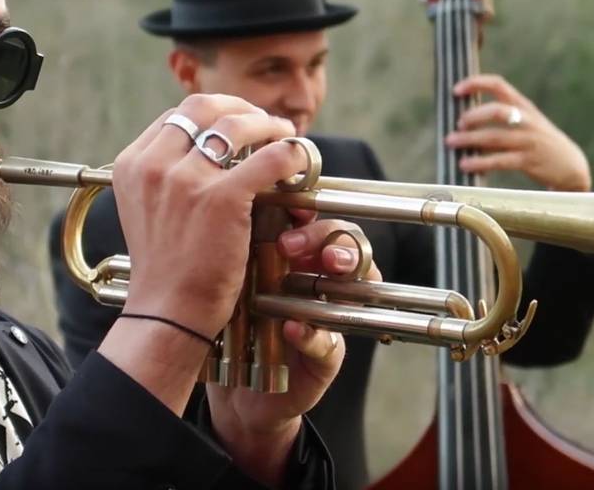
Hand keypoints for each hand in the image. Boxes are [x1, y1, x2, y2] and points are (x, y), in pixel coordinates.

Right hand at [98, 94, 305, 413]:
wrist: (168, 313)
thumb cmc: (166, 270)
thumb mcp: (149, 212)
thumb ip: (167, 178)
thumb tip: (208, 153)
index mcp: (132, 164)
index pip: (177, 115)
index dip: (214, 113)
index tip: (237, 123)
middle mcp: (154, 164)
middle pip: (203, 106)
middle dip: (240, 108)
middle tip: (266, 123)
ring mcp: (187, 179)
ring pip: (238, 125)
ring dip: (269, 125)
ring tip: (286, 137)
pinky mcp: (222, 198)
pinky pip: (270, 159)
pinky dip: (291, 155)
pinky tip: (299, 163)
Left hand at [206, 217, 381, 486]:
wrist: (236, 386)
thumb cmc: (238, 324)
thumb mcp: (237, 278)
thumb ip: (245, 246)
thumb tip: (236, 206)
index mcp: (302, 259)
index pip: (320, 222)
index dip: (311, 212)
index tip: (287, 211)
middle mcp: (323, 284)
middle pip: (348, 246)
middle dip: (328, 237)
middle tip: (291, 244)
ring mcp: (331, 319)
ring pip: (357, 286)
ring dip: (341, 273)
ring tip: (325, 265)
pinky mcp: (327, 357)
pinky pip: (330, 342)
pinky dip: (311, 333)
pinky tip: (291, 327)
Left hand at [447, 74, 591, 191]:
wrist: (571, 166)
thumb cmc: (540, 143)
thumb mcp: (526, 123)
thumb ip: (502, 119)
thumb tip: (463, 122)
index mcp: (524, 106)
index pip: (499, 85)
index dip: (476, 83)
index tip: (456, 90)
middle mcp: (527, 120)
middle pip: (497, 111)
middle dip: (473, 116)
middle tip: (457, 124)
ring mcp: (529, 140)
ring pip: (495, 137)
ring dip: (470, 140)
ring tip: (451, 142)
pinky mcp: (529, 161)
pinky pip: (500, 160)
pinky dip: (480, 162)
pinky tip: (465, 165)